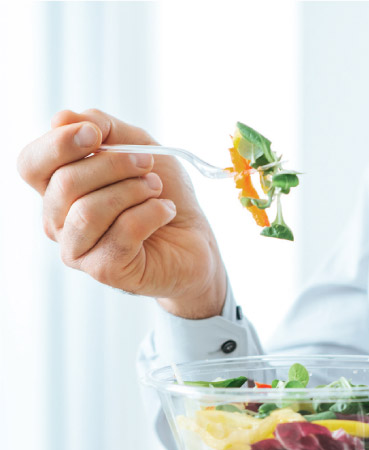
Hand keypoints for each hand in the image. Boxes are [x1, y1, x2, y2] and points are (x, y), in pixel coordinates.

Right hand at [17, 109, 225, 318]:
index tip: (98, 135)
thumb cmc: (163, 194)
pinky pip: (122, 233)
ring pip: (89, 211)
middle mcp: (59, 222)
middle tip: (147, 164)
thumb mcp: (138, 146)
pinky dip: (151, 214)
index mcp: (57, 190)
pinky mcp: (105, 271)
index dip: (59, 144)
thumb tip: (61, 118)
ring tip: (156, 189)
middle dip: (114, 165)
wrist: (196, 240)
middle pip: (65, 183)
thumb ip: (103, 128)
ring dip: (133, 191)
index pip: (31, 165)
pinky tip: (166, 211)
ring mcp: (79, 250)